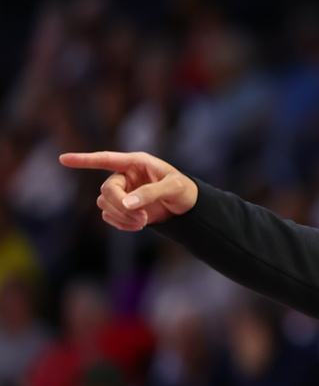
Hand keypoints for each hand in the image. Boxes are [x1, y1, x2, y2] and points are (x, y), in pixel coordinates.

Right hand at [60, 151, 197, 229]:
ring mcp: (122, 193)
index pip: (106, 159)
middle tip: (141, 218)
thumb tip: (128, 204)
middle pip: (106, 190)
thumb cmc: (184, 191)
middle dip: (119, 205)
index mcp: (136, 163)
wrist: (188, 208)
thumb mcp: (174, 188)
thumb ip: (151, 193)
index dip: (84, 160)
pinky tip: (138, 226)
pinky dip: (121, 224)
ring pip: (104, 204)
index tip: (63, 159)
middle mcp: (125, 176)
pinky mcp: (123, 209)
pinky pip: (109, 217)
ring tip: (143, 222)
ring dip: (121, 216)